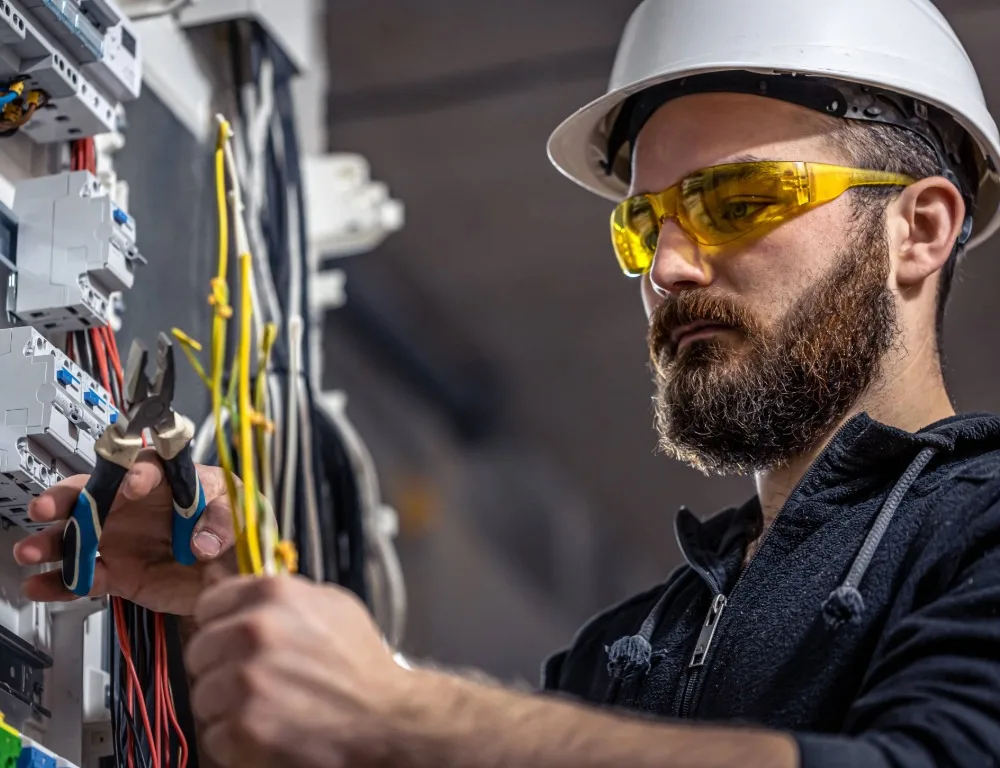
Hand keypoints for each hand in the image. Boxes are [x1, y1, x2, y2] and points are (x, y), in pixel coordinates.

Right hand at [12, 452, 237, 614]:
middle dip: (67, 499)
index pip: (146, 468)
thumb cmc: (237, 525)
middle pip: (94, 494)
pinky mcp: (120, 572)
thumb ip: (223, 522)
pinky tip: (40, 584)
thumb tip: (204, 542)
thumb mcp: (242, 513)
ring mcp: (123, 539)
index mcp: (168, 480)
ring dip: (52, 542)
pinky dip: (61, 583)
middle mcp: (137, 506)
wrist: (236, 570)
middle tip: (47, 507)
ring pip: (79, 536)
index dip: (137, 473)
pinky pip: (86, 576)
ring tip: (30, 550)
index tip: (132, 484)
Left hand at [185, 573, 409, 767]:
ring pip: (202, 695)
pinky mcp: (243, 727)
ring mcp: (246, 680)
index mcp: (273, 594)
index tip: (232, 640)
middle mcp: (254, 631)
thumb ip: (285, 594)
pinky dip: (236, 742)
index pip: (209, 604)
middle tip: (254, 681)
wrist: (387, 719)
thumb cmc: (361, 664)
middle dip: (221, 668)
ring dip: (226, 707)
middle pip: (199, 651)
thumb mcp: (332, 605)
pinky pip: (213, 735)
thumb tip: (241, 589)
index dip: (220, 625)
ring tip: (266, 708)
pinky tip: (269, 731)